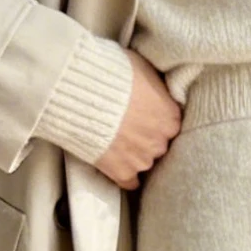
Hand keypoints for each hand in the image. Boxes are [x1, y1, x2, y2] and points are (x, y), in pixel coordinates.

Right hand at [96, 48, 181, 189]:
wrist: (80, 92)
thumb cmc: (111, 73)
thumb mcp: (143, 68)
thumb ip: (155, 85)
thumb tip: (156, 86)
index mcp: (171, 117)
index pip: (170, 123)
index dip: (155, 118)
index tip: (144, 115)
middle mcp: (161, 141)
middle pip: (158, 143)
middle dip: (145, 136)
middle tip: (127, 126)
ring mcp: (141, 159)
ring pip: (144, 161)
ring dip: (134, 154)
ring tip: (116, 141)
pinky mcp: (120, 171)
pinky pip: (129, 182)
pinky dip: (125, 175)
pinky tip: (118, 165)